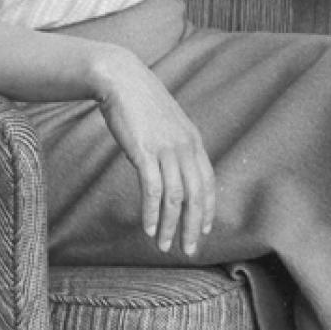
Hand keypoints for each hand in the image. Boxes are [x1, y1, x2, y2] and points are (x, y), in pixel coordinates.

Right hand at [89, 44, 215, 255]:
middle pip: (196, 194)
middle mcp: (185, 146)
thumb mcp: (166, 126)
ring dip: (171, 225)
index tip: (204, 231)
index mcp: (193, 141)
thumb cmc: (140, 104)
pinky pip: (153, 189)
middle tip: (189, 250)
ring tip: (164, 245)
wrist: (121, 79)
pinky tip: (149, 229)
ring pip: (176, 197)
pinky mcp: (144, 151)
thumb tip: (169, 170)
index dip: (207, 209)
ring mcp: (166, 149)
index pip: (208, 182)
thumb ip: (173, 147)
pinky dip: (152, 212)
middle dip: (194, 226)